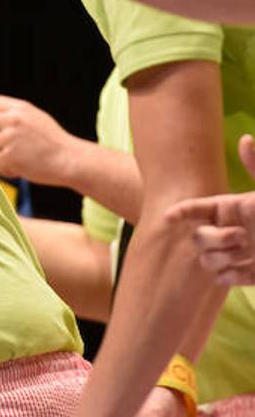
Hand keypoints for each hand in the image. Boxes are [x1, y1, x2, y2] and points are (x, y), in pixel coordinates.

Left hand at [0, 95, 86, 188]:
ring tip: (18, 160)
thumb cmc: (54, 143)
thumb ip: (13, 116)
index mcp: (21, 108)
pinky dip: (6, 170)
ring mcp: (11, 137)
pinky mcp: (11, 155)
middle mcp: (14, 119)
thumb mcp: (36, 119)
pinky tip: (22, 169)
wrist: (72, 160)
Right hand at [164, 133, 254, 284]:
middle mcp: (228, 230)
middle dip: (215, 238)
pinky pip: (222, 279)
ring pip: (206, 260)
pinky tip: (248, 268)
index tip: (169, 218)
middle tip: (241, 237)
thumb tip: (245, 138)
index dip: (180, 212)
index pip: (195, 209)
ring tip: (247, 255)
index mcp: (231, 209)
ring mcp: (235, 254)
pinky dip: (232, 276)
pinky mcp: (244, 274)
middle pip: (197, 236)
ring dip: (222, 259)